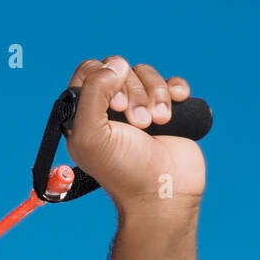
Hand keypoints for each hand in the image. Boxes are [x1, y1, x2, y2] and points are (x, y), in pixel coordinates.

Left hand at [64, 57, 205, 214]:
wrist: (163, 194)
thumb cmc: (123, 171)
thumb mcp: (91, 134)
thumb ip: (93, 91)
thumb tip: (115, 65)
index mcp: (84, 114)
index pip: (89, 71)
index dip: (103, 79)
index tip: (115, 107)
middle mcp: (110, 109)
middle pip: (120, 69)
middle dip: (133, 92)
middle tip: (138, 123)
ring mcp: (140, 109)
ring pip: (146, 73)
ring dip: (155, 95)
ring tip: (158, 123)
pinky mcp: (167, 111)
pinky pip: (171, 82)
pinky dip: (175, 90)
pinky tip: (175, 111)